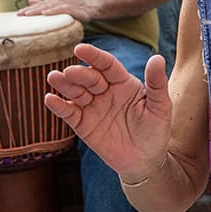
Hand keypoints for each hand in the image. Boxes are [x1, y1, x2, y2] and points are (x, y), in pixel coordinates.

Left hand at [18, 0, 96, 21]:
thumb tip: (30, 1)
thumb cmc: (71, 9)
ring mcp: (62, 4)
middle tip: (19, 15)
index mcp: (50, 2)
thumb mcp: (55, 7)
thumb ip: (43, 4)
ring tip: (28, 14)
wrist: (88, 7)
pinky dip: (52, 11)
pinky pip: (59, 10)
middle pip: (39, 6)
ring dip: (37, 10)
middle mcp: (54, 2)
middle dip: (28, 10)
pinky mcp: (70, 8)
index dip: (26, 10)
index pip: (36, 7)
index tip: (16, 15)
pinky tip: (45, 14)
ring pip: (47, 7)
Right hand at [45, 44, 172, 179]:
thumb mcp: (160, 107)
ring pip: (75, 92)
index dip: (94, 56)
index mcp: (123, 83)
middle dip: (79, 74)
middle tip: (69, 72)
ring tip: (53, 77)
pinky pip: (69, 113)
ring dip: (64, 85)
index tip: (80, 49)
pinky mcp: (83, 125)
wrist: (145, 162)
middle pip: (89, 78)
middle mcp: (105, 91)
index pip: (107, 65)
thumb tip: (158, 57)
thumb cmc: (155, 131)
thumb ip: (157, 84)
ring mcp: (92, 107)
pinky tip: (50, 99)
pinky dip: (59, 106)